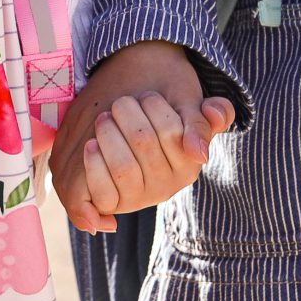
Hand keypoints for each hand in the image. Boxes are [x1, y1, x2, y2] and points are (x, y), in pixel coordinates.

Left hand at [50, 40, 234, 234]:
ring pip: (123, 168)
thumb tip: (199, 153)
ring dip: (108, 134)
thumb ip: (209, 118)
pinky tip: (91, 145)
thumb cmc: (158, 114)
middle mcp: (166, 186)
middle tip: (120, 103)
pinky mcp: (113, 204)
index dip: (154, 106)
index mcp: (189, 164)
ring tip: (104, 119)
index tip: (147, 96)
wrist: (123, 129)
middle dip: (127, 114)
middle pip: (143, 143)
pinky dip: (94, 165)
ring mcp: (139, 198)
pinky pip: (103, 193)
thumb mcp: (188, 107)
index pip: (171, 131)